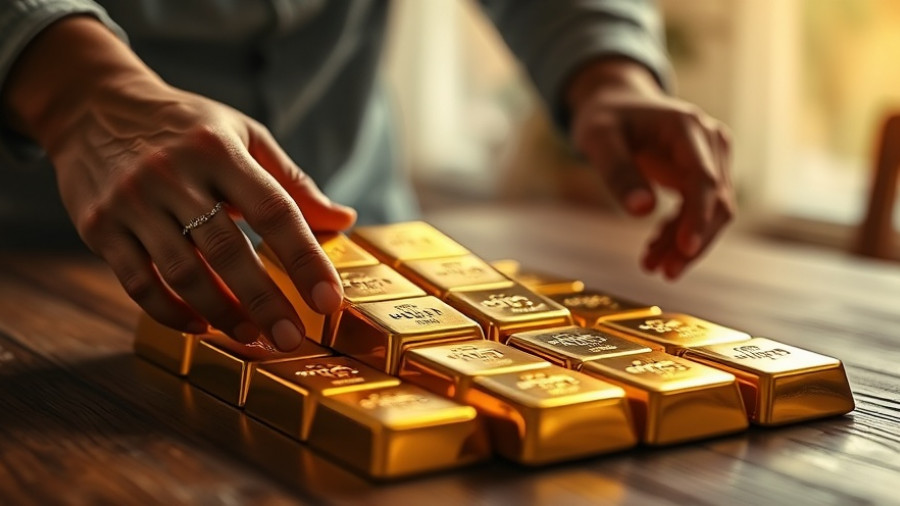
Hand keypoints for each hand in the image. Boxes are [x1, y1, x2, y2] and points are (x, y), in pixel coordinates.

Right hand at [1, 17, 355, 349]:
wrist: (92, 105)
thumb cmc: (184, 126)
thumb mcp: (242, 135)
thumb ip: (291, 181)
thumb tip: (344, 219)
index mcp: (219, 150)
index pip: (274, 211)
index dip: (305, 259)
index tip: (329, 300)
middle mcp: (174, 175)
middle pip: (228, 250)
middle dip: (265, 301)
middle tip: (291, 338)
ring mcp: (132, 202)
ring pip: (182, 273)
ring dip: (221, 313)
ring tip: (252, 338)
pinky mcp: (100, 227)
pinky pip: (137, 282)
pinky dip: (170, 312)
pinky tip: (200, 326)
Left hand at [566, 58, 734, 279]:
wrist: (615, 102)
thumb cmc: (604, 118)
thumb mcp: (599, 140)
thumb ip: (619, 172)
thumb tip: (642, 211)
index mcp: (686, 127)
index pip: (703, 178)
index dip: (698, 217)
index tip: (686, 249)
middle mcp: (709, 140)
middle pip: (716, 200)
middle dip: (692, 240)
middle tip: (665, 273)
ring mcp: (711, 156)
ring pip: (712, 211)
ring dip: (686, 243)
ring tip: (653, 267)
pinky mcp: (703, 172)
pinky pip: (699, 210)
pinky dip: (679, 233)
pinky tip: (654, 251)